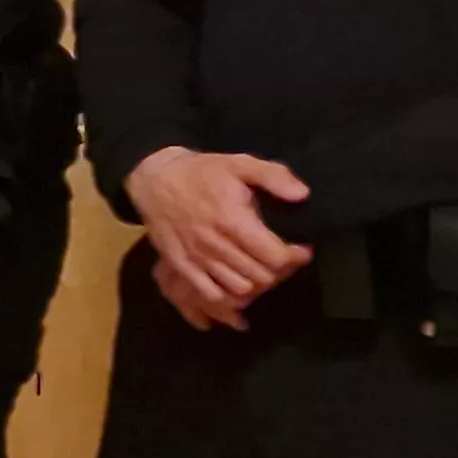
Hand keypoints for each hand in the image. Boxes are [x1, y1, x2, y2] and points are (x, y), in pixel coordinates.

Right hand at [129, 146, 311, 315]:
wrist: (155, 180)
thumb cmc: (201, 172)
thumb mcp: (239, 163)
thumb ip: (273, 177)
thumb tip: (303, 195)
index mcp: (233, 220)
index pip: (276, 257)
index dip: (295, 256)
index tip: (300, 249)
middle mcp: (215, 244)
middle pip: (261, 276)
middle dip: (279, 270)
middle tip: (280, 258)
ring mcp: (196, 258)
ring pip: (240, 288)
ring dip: (256, 282)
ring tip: (260, 267)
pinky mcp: (181, 266)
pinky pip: (211, 293)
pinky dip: (229, 293)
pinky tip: (235, 278)